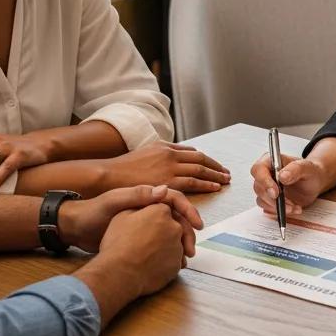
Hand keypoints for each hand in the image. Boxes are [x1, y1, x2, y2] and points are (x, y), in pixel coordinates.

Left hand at [60, 184, 201, 254]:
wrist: (76, 229)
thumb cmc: (92, 212)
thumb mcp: (113, 201)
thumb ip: (137, 195)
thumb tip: (164, 189)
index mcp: (145, 195)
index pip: (175, 198)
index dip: (189, 210)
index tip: (197, 225)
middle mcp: (148, 207)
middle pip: (177, 216)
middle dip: (188, 232)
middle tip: (190, 249)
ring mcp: (144, 222)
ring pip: (172, 231)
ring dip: (181, 243)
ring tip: (185, 258)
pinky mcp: (140, 236)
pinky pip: (162, 242)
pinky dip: (170, 251)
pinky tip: (173, 263)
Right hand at [97, 201, 187, 297]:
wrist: (119, 274)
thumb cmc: (118, 244)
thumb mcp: (122, 215)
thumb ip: (140, 205)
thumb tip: (151, 202)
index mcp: (161, 211)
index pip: (164, 210)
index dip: (154, 217)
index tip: (148, 224)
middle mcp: (174, 227)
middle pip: (173, 226)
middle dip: (164, 232)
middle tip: (150, 240)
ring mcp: (178, 247)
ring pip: (175, 244)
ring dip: (166, 247)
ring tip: (148, 254)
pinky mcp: (177, 265)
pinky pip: (174, 261)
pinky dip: (166, 262)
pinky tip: (152, 265)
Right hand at [99, 142, 229, 194]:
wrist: (108, 176)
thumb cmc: (123, 170)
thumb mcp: (144, 155)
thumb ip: (159, 157)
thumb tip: (171, 163)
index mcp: (164, 147)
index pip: (191, 152)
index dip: (205, 160)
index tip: (214, 165)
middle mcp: (169, 154)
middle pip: (200, 159)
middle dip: (215, 166)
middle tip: (226, 173)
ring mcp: (169, 167)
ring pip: (199, 170)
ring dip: (215, 175)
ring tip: (225, 180)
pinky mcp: (167, 181)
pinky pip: (193, 182)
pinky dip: (206, 184)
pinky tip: (214, 187)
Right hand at [250, 153, 326, 216]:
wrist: (315, 183)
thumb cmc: (310, 172)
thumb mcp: (307, 167)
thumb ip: (295, 169)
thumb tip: (282, 176)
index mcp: (271, 161)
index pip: (258, 169)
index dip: (264, 181)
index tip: (276, 192)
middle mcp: (266, 174)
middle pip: (258, 187)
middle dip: (273, 199)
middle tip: (289, 204)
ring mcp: (267, 188)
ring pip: (262, 200)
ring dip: (278, 207)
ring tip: (295, 206)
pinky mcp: (270, 200)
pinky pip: (269, 208)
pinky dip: (281, 211)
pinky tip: (294, 208)